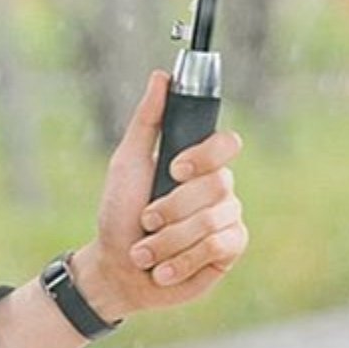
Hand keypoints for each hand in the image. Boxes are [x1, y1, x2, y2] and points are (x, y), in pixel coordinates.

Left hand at [81, 71, 246, 318]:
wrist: (118, 270)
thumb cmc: (119, 215)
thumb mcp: (127, 163)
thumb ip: (147, 121)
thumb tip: (162, 77)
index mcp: (198, 163)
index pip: (226, 144)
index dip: (204, 156)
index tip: (173, 170)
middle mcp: (218, 188)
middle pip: (217, 185)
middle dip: (172, 209)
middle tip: (146, 220)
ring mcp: (228, 219)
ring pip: (213, 221)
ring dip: (169, 241)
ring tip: (146, 253)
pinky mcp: (230, 250)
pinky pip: (219, 248)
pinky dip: (183, 261)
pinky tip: (164, 271)